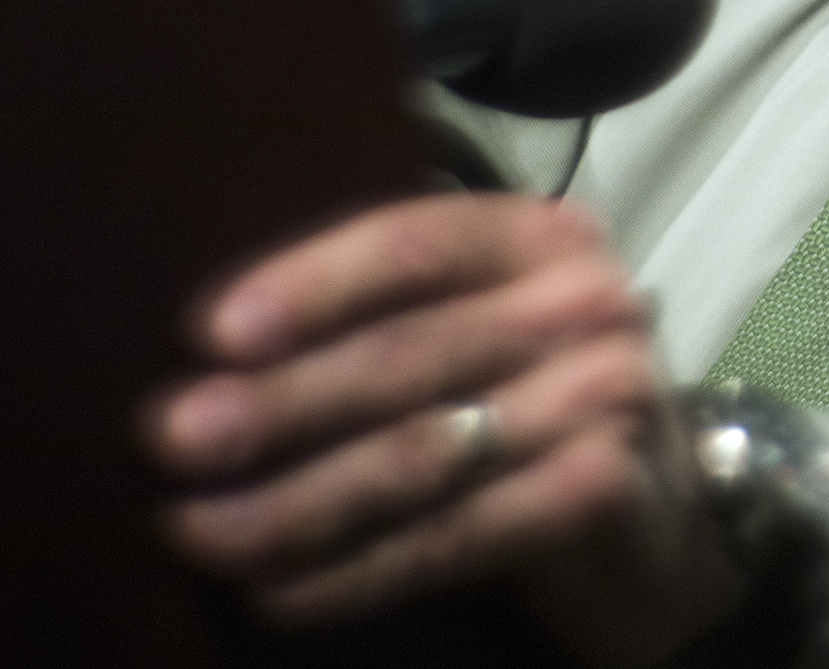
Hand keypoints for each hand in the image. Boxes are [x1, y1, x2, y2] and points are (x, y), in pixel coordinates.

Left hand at [146, 193, 744, 664]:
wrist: (656, 515)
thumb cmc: (528, 404)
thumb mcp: (479, 328)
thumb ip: (387, 315)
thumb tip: (210, 356)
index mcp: (543, 236)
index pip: (418, 242)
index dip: (313, 283)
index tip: (210, 332)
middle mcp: (588, 300)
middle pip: (410, 352)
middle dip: (279, 402)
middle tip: (173, 440)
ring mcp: (608, 393)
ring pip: (422, 452)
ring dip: (294, 501)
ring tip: (198, 531)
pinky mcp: (603, 489)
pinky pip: (454, 535)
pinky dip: (356, 572)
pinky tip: (278, 593)